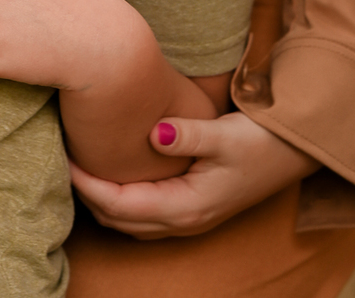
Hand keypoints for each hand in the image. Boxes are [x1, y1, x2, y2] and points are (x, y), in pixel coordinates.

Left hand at [68, 111, 319, 237]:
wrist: (292, 151)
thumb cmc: (259, 141)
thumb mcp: (224, 134)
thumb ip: (187, 134)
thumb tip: (153, 133)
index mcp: (187, 207)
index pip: (121, 205)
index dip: (88, 184)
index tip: (65, 158)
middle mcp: (184, 221)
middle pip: (119, 219)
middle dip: (88, 194)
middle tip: (62, 158)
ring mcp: (188, 218)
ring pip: (129, 220)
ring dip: (102, 199)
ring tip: (79, 164)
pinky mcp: (192, 207)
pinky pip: (144, 213)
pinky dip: (120, 198)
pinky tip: (112, 172)